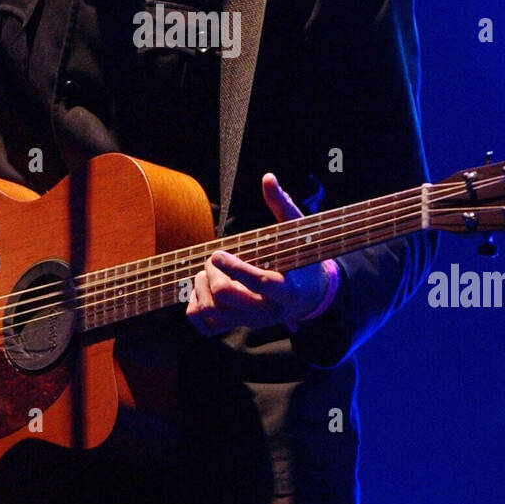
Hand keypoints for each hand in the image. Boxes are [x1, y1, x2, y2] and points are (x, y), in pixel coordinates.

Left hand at [186, 174, 335, 337]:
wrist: (308, 296)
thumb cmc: (301, 257)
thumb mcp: (297, 232)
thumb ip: (282, 205)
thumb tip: (268, 178)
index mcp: (287, 290)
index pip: (260, 284)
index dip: (236, 269)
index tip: (217, 253)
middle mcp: (268, 311)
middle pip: (227, 297)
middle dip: (214, 273)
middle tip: (215, 257)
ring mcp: (250, 321)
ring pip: (212, 312)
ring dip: (202, 287)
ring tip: (209, 271)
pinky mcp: (237, 325)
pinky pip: (205, 325)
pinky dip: (196, 305)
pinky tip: (204, 287)